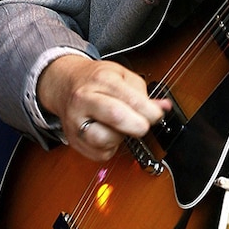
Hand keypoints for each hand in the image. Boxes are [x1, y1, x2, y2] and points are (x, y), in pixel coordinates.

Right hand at [37, 54, 170, 160]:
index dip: (149, 111)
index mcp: (101, 80)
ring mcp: (76, 121)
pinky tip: (109, 134)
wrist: (65, 85)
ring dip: (120, 137)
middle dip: (137, 125)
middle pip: (115, 117)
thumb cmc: (96, 79)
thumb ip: (143, 92)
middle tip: (144, 125)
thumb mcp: (122, 75)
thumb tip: (162, 107)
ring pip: (105, 140)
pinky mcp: (73, 140)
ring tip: (121, 127)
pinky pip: (99, 154)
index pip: (130, 98)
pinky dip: (110, 148)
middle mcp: (85, 100)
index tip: (157, 115)